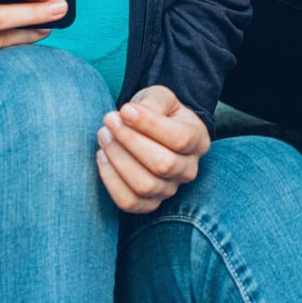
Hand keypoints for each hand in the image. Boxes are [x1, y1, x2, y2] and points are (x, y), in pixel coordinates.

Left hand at [95, 85, 209, 213]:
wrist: (153, 133)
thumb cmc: (158, 113)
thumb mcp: (161, 99)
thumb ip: (152, 103)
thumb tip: (127, 114)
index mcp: (198, 140)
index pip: (180, 139)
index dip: (150, 125)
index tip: (125, 109)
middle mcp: (189, 169)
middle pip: (163, 165)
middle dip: (130, 141)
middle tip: (110, 121)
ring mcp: (170, 190)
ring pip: (145, 185)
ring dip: (118, 159)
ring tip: (104, 136)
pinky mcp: (149, 204)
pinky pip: (129, 202)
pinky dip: (111, 180)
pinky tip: (102, 156)